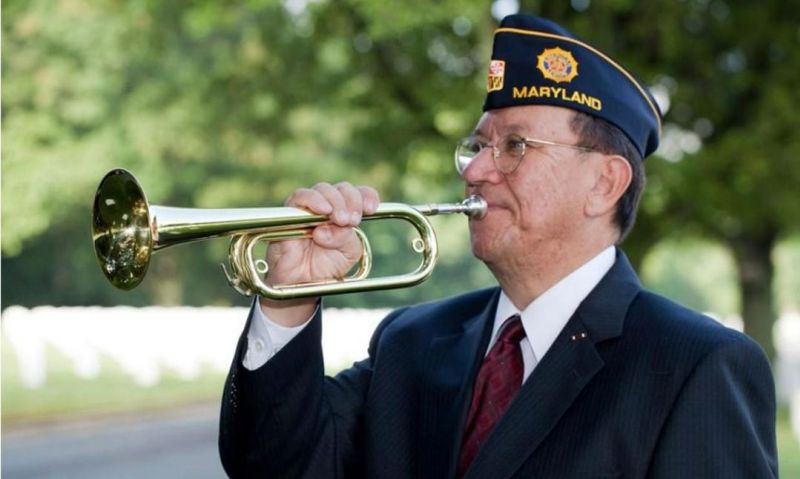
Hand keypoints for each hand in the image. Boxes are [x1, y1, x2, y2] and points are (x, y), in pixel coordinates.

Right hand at [259, 182, 378, 325]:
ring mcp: (309, 208)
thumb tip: (332, 225)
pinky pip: (299, 198)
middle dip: (351, 200)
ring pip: (323, 189)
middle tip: (352, 220)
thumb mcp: (347, 253)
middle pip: (342, 188)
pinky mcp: (289, 213)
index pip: (359, 193)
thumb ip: (347, 238)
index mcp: (346, 213)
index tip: (371, 208)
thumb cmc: (325, 266)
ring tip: (340, 219)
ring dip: (335, 201)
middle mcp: (328, 207)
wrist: (301, 283)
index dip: (367, 196)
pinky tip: (323, 210)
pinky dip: (313, 200)